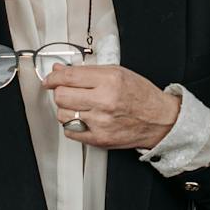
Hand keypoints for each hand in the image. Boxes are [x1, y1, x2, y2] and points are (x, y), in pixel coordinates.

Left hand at [41, 63, 180, 149]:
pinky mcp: (99, 139)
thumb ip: (87, 71)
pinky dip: (72, 124)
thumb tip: (60, 70)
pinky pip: (70, 131)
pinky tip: (83, 118)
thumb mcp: (117, 72)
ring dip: (66, 108)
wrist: (159, 119)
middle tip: (66, 91)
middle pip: (61, 96)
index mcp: (110, 80)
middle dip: (60, 92)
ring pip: (62, 114)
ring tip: (79, 105)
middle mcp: (104, 101)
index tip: (50, 79)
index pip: (69, 77)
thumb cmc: (141, 95)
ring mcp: (101, 122)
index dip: (54, 77)